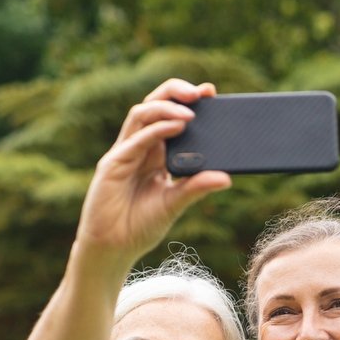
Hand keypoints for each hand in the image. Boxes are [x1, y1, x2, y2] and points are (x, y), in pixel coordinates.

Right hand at [74, 78, 231, 268]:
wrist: (113, 248)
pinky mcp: (113, 164)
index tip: (211, 93)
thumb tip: (227, 177)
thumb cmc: (140, 226)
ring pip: (142, 115)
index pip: (170, 117)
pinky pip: (136, 140)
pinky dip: (157, 130)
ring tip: (192, 111)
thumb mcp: (174, 204)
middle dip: (176, 93)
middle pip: (153, 106)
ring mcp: (124, 153)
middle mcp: (139, 147)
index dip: (187, 101)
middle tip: (202, 91)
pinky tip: (176, 126)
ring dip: (167, 108)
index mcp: (154, 153)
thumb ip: (196, 188)